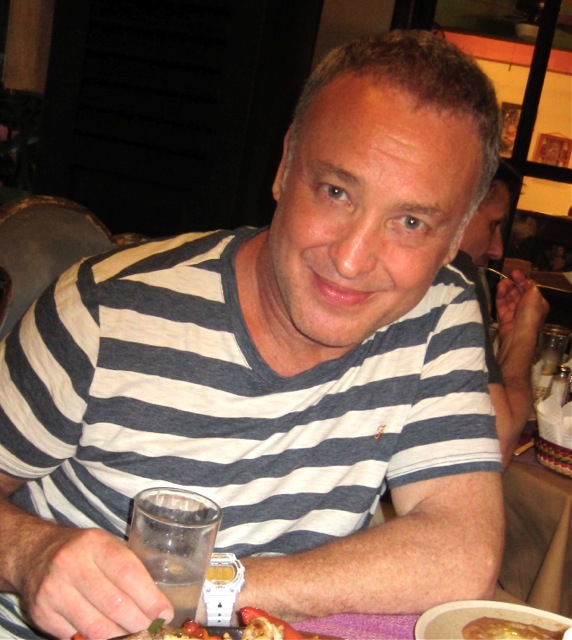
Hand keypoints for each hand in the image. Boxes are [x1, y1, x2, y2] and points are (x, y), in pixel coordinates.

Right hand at [14, 526, 171, 639]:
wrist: (35, 553)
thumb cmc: (82, 551)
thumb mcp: (106, 546)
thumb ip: (128, 569)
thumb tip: (158, 605)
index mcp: (95, 543)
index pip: (128, 573)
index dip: (149, 598)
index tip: (164, 613)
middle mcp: (72, 564)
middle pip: (114, 604)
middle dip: (140, 622)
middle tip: (153, 628)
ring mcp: (54, 590)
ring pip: (96, 626)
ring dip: (121, 635)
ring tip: (135, 634)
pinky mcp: (42, 613)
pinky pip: (77, 636)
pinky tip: (110, 635)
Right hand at [495, 269, 547, 342]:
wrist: (518, 332)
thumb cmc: (530, 313)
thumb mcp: (535, 295)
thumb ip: (530, 286)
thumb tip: (525, 281)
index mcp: (537, 303)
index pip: (529, 289)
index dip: (522, 280)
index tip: (514, 273)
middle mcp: (527, 308)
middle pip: (518, 293)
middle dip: (513, 284)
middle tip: (507, 277)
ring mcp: (515, 313)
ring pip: (509, 297)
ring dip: (505, 288)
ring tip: (501, 282)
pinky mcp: (504, 316)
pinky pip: (501, 304)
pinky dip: (500, 296)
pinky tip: (499, 288)